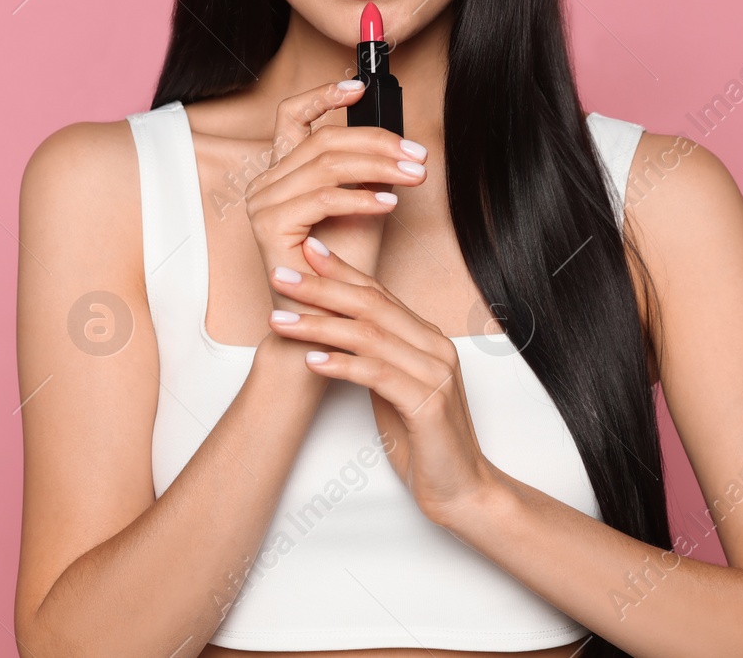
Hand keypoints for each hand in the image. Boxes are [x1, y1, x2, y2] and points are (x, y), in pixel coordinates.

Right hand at [245, 80, 426, 303]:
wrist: (327, 318)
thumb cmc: (345, 268)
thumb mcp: (363, 205)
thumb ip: (368, 173)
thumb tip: (398, 142)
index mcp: (282, 173)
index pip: (292, 118)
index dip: (323, 96)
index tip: (360, 88)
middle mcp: (266, 183)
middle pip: (323, 141)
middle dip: (378, 142)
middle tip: (418, 155)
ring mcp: (262, 203)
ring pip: (326, 165)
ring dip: (379, 167)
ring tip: (415, 175)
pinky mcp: (269, 226)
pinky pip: (322, 198)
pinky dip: (361, 197)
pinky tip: (390, 202)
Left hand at [264, 236, 504, 527]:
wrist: (462, 489)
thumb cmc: (424, 440)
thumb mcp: (394, 389)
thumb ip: (375, 357)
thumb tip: (337, 333)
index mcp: (427, 339)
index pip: (378, 294)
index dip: (341, 271)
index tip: (305, 252)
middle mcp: (434, 348)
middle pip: (371, 306)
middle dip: (322, 288)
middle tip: (281, 276)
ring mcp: (435, 375)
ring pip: (369, 335)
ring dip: (319, 325)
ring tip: (280, 320)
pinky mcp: (428, 405)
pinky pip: (378, 375)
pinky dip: (342, 365)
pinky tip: (311, 361)